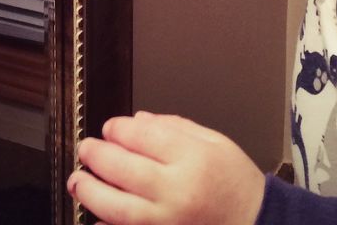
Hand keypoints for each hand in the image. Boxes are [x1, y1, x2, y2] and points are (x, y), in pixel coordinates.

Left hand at [68, 112, 265, 224]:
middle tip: (86, 149)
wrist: (257, 224)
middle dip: (96, 156)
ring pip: (116, 208)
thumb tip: (135, 122)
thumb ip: (174, 128)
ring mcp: (168, 223)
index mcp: (193, 158)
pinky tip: (96, 216)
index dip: (118, 129)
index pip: (141, 136)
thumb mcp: (215, 142)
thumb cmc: (235, 183)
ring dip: (90, 192)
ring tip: (78, 181)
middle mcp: (178, 191)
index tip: (110, 128)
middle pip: (122, 169)